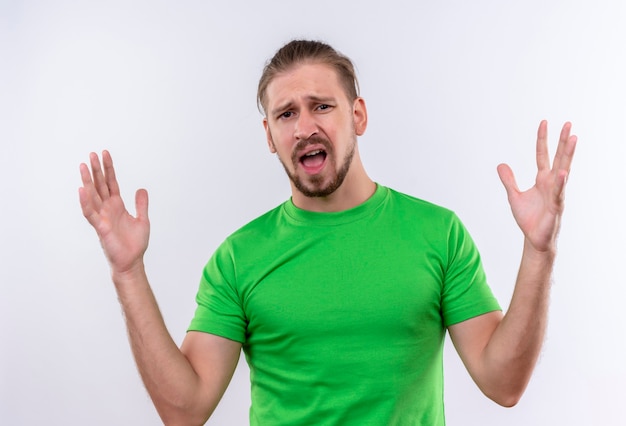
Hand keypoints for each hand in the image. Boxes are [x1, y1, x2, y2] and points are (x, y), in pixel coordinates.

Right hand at [79, 151, 149, 274]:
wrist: (132, 262)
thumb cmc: (135, 244)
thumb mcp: (143, 220)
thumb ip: (141, 204)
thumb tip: (141, 188)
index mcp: (117, 205)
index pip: (111, 183)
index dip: (108, 169)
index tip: (104, 154)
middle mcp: (107, 209)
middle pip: (100, 185)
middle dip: (96, 170)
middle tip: (92, 154)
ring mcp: (102, 217)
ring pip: (92, 196)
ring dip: (87, 181)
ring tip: (83, 166)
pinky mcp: (101, 227)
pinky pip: (90, 213)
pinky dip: (85, 202)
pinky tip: (82, 190)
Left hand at [497, 120, 576, 252]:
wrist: (534, 239)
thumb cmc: (528, 218)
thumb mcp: (513, 196)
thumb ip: (508, 180)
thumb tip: (500, 164)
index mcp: (542, 180)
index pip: (542, 155)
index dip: (542, 140)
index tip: (543, 123)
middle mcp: (552, 183)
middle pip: (558, 158)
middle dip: (562, 141)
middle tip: (568, 123)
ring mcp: (556, 193)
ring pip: (563, 170)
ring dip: (568, 155)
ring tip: (573, 138)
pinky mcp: (556, 206)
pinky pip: (559, 193)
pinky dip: (560, 183)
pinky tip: (563, 173)